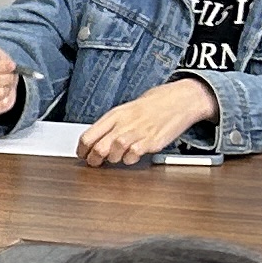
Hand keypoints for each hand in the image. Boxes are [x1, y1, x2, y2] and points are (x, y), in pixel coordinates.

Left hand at [75, 76, 218, 164]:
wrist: (179, 100)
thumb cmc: (153, 105)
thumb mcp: (126, 110)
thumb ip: (111, 125)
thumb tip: (94, 141)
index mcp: (115, 115)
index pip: (88, 135)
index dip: (82, 150)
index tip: (82, 155)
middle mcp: (124, 123)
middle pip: (99, 147)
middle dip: (94, 159)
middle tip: (95, 163)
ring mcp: (138, 132)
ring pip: (114, 152)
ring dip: (112, 159)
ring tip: (116, 157)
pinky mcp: (152, 141)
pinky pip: (133, 156)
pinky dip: (129, 159)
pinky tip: (132, 155)